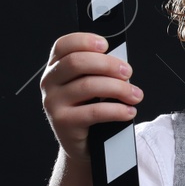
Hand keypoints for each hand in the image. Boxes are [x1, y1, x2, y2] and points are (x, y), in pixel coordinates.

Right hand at [39, 32, 139, 160]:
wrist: (82, 145)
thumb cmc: (89, 109)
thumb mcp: (89, 85)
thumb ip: (98, 70)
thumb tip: (121, 63)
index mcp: (55, 67)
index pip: (64, 45)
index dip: (85, 41)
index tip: (106, 45)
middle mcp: (49, 82)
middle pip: (76, 62)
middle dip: (107, 64)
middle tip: (128, 72)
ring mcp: (53, 102)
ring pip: (88, 86)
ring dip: (118, 88)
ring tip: (135, 95)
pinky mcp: (63, 123)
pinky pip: (94, 112)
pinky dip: (116, 110)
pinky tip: (129, 111)